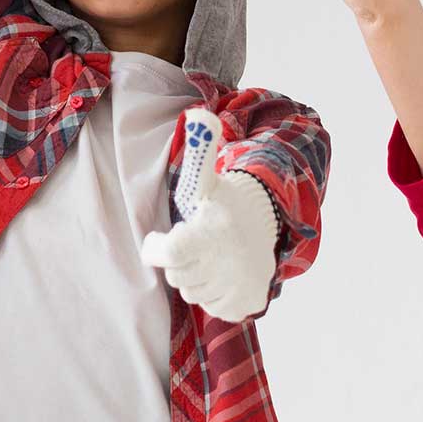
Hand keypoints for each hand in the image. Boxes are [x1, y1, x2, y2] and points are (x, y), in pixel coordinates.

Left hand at [141, 109, 278, 323]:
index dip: (157, 247)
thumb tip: (199, 115)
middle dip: (180, 259)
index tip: (159, 239)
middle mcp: (228, 263)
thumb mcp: (206, 180)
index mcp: (211, 233)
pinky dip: (213, 292)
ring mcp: (239, 287)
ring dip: (196, 275)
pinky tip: (223, 272)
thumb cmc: (222, 203)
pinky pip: (211, 307)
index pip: (168, 254)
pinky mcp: (246, 305)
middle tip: (192, 240)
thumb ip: (199, 152)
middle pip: (177, 276)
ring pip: (193, 293)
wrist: (265, 224)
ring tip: (210, 254)